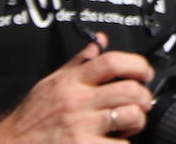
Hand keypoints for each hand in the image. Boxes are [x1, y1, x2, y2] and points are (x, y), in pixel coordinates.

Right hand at [0, 34, 154, 141]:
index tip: (145, 73)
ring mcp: (81, 126)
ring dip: (137, 120)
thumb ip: (78, 62)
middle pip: (128, 89)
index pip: (112, 62)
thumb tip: (99, 41)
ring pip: (129, 115)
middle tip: (142, 103)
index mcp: (72, 82)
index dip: (137, 64)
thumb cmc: (29, 118)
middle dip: (143, 97)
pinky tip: (116, 142)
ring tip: (131, 124)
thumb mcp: (51, 83)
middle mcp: (78, 101)